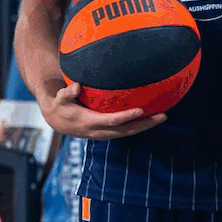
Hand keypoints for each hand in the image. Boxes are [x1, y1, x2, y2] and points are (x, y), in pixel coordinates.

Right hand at [40, 82, 165, 139]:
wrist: (58, 121)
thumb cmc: (61, 105)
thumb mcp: (59, 98)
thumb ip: (67, 93)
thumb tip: (76, 86)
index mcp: (90, 122)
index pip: (112, 121)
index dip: (127, 117)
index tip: (140, 110)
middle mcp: (100, 131)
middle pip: (127, 130)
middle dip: (145, 124)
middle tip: (163, 116)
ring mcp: (105, 134)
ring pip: (129, 133)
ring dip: (146, 126)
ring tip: (163, 116)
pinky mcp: (108, 133)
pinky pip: (127, 131)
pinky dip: (139, 125)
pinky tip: (152, 116)